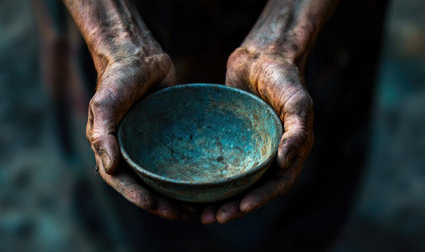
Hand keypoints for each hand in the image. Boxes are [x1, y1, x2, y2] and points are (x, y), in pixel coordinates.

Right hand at [87, 52, 192, 219]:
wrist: (138, 55)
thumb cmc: (117, 79)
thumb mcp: (104, 105)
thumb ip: (103, 135)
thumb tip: (110, 168)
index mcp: (112, 148)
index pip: (123, 181)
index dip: (137, 197)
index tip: (155, 206)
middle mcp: (131, 150)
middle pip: (145, 184)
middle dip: (160, 203)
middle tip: (181, 214)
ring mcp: (150, 144)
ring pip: (163, 175)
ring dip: (176, 194)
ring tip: (195, 208)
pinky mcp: (168, 135)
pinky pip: (178, 157)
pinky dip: (187, 172)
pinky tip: (204, 181)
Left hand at [200, 47, 313, 223]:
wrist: (263, 55)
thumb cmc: (285, 78)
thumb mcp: (299, 102)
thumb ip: (297, 131)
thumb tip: (286, 163)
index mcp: (288, 152)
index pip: (276, 184)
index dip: (259, 200)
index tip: (240, 209)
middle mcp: (267, 154)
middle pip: (251, 189)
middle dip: (234, 206)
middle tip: (212, 218)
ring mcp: (247, 147)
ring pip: (233, 180)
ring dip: (219, 198)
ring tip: (198, 212)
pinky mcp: (230, 138)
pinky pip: (219, 160)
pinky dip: (208, 175)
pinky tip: (190, 184)